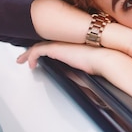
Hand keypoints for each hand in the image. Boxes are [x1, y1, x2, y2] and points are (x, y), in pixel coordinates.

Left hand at [16, 41, 131, 106]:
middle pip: (47, 46)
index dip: (49, 52)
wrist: (109, 61)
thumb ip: (80, 78)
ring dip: (30, 53)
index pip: (59, 48)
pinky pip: (40, 50)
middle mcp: (69, 46)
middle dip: (34, 52)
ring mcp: (64, 46)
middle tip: (25, 58)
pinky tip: (29, 63)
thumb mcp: (90, 76)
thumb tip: (76, 86)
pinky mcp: (60, 49)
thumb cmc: (106, 69)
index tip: (42, 59)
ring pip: (41, 47)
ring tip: (22, 60)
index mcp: (77, 50)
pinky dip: (32, 55)